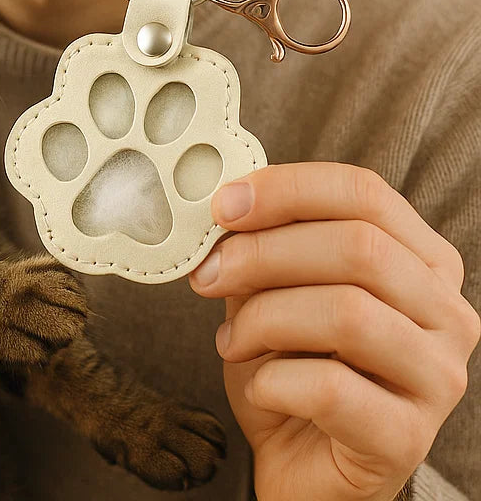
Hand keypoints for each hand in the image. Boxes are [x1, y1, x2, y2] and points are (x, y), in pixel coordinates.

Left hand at [188, 162, 479, 500]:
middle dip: (264, 253)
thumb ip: (261, 244)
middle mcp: (446, 313)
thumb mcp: (274, 289)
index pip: (363, 193)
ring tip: (231, 340)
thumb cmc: (293, 365)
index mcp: (421, 261)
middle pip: (358, 247)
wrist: (301, 464)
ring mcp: (437, 377)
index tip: (223, 204)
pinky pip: (332, 388)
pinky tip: (260, 387)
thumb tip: (224, 205)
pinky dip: (273, 380)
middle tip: (208, 275)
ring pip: (348, 313)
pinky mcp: (409, 438)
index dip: (287, 189)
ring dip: (265, 318)